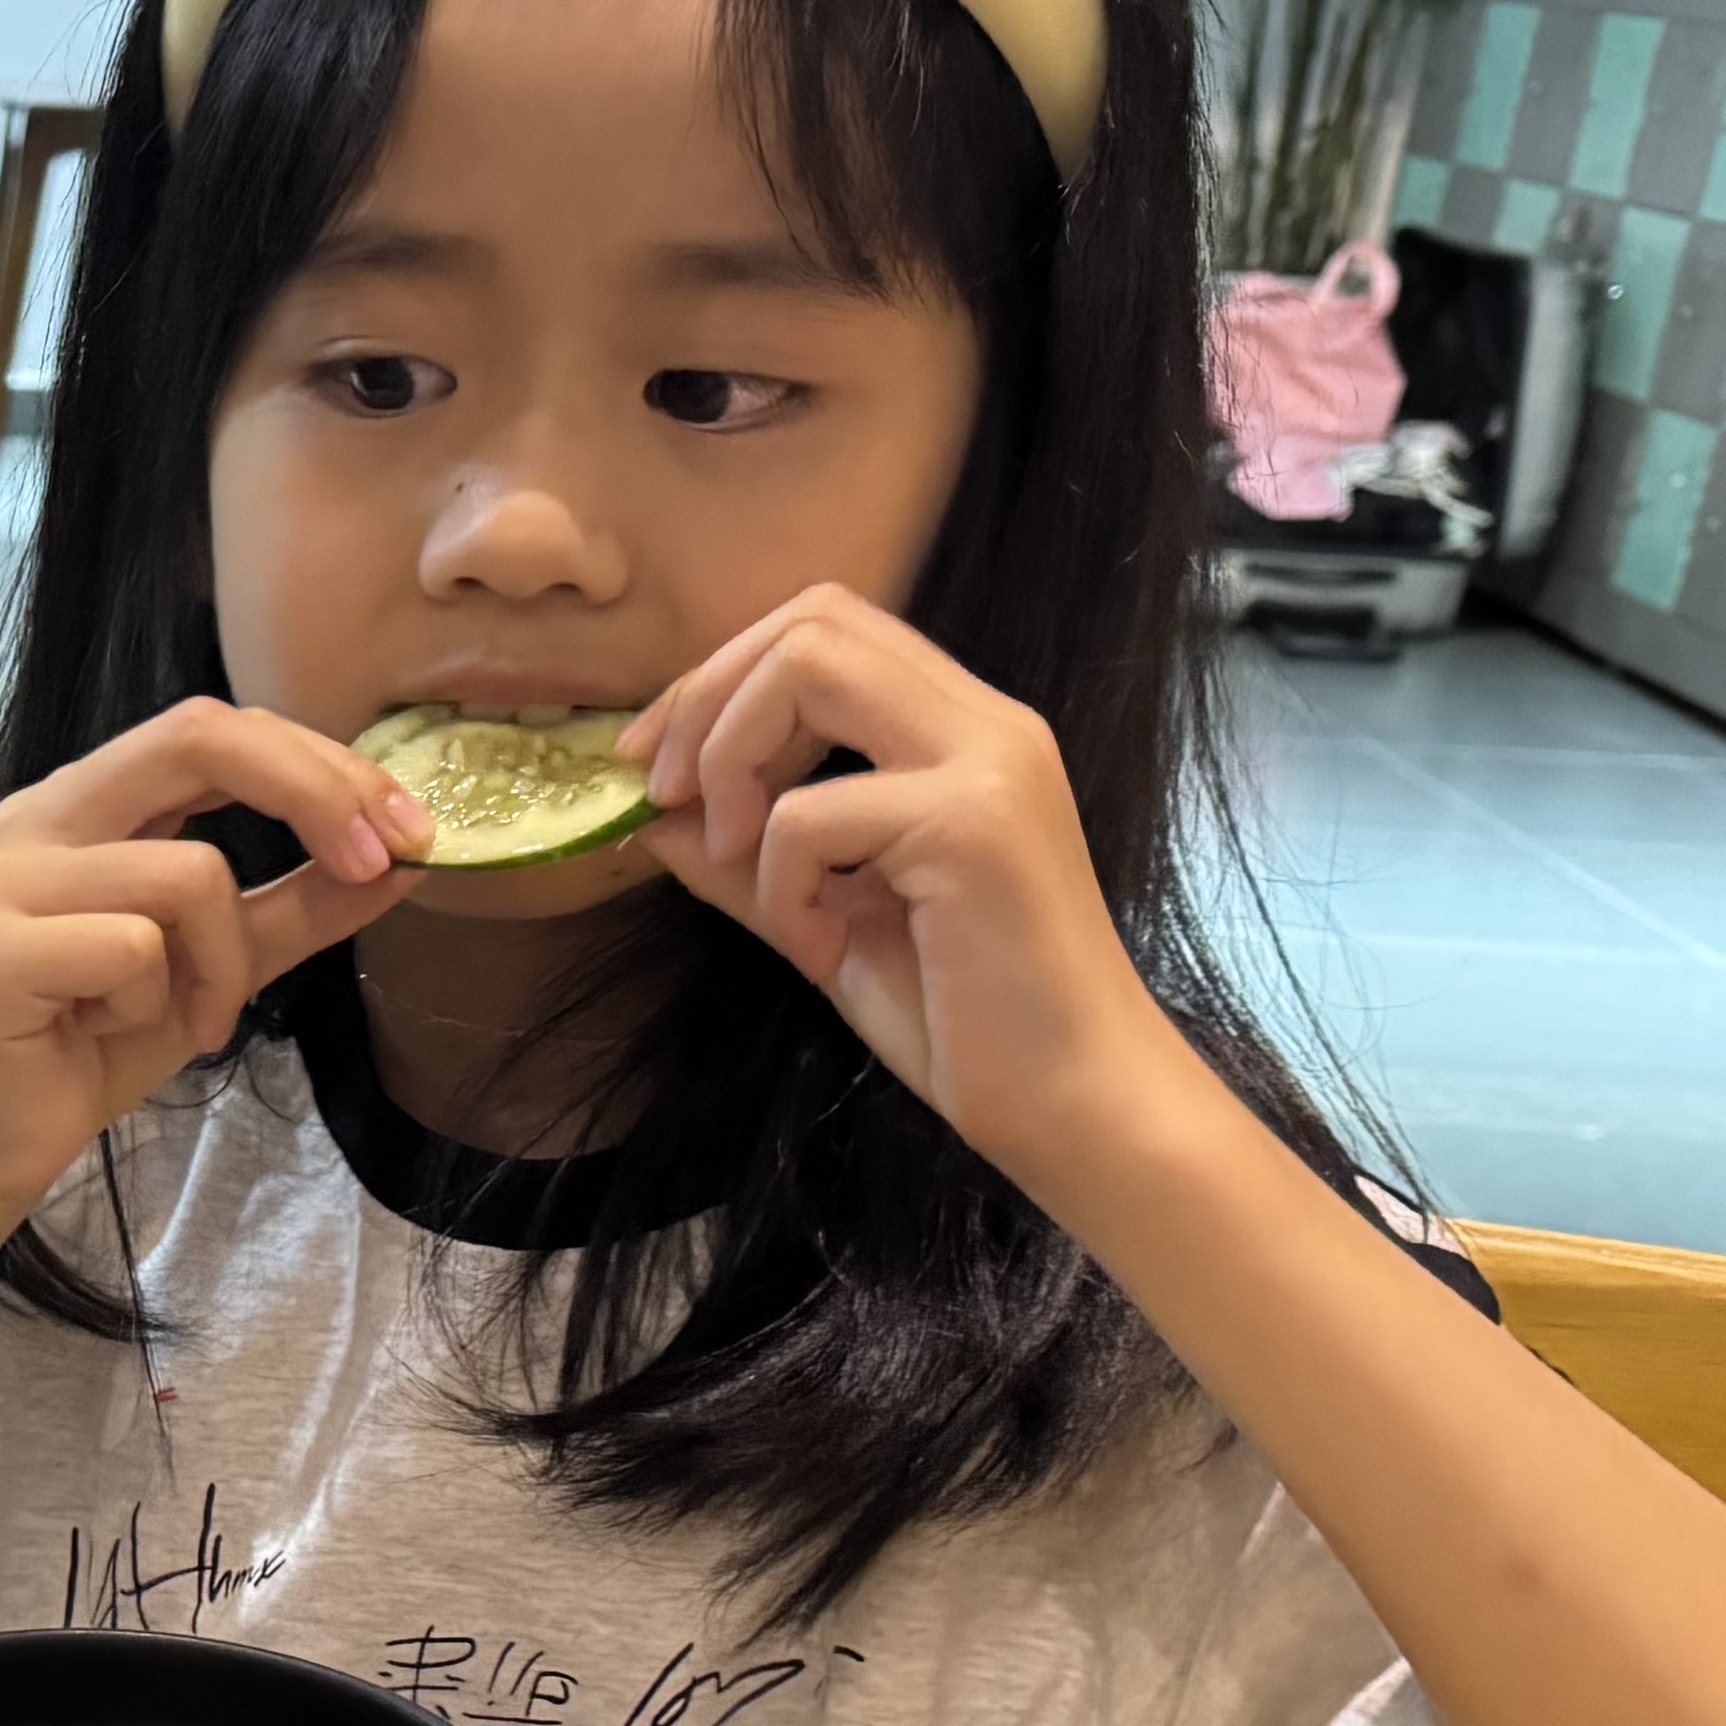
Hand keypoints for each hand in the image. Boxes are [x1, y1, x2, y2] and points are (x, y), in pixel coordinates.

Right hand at [0, 702, 419, 1214]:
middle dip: (314, 792)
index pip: (216, 731)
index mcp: (90, 800)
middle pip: (197, 737)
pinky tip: (110, 1033)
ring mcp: (4, 878)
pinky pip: (133, 947)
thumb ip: (304, 903)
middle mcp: (39, 816)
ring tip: (191, 1017)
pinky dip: (156, 1004)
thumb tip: (408, 859)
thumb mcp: (228, 963)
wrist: (2, 1142)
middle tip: (382, 863)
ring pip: (187, 873)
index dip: (321, 765)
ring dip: (224, 962)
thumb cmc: (101, 1042)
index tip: (407, 829)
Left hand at [630, 587, 1192, 1182]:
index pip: (828, 628)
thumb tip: (654, 813)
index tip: (658, 767)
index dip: (721, 679)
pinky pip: (808, 812)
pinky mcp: (969, 825)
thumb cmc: (965, 1021)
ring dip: (734, 764)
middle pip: (812, 621)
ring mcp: (987, 764)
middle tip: (666, 795)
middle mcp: (987, 724)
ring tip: (741, 865)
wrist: (1072, 1104)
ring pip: (808, 669)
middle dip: (706, 699)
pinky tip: (823, 949)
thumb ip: (747, 859)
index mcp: (963, 733)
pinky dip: (780, 884)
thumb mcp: (827, 922)